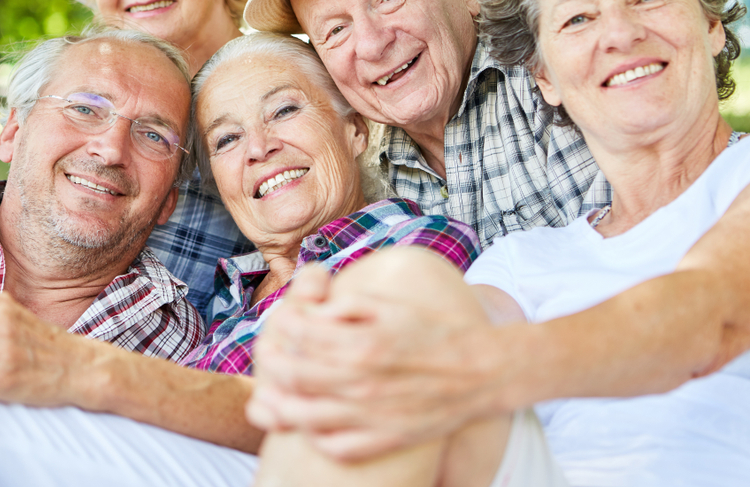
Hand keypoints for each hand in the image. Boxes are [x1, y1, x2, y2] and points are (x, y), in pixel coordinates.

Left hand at [247, 265, 517, 459]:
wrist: (481, 372)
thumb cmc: (433, 332)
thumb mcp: (391, 306)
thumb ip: (348, 305)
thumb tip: (314, 310)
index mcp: (363, 343)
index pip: (300, 336)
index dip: (280, 326)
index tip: (278, 322)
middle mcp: (363, 382)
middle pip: (294, 376)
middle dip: (271, 364)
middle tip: (267, 357)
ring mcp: (372, 416)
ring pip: (304, 416)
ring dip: (280, 403)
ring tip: (273, 393)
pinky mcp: (384, 439)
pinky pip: (334, 445)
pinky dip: (314, 434)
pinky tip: (310, 421)